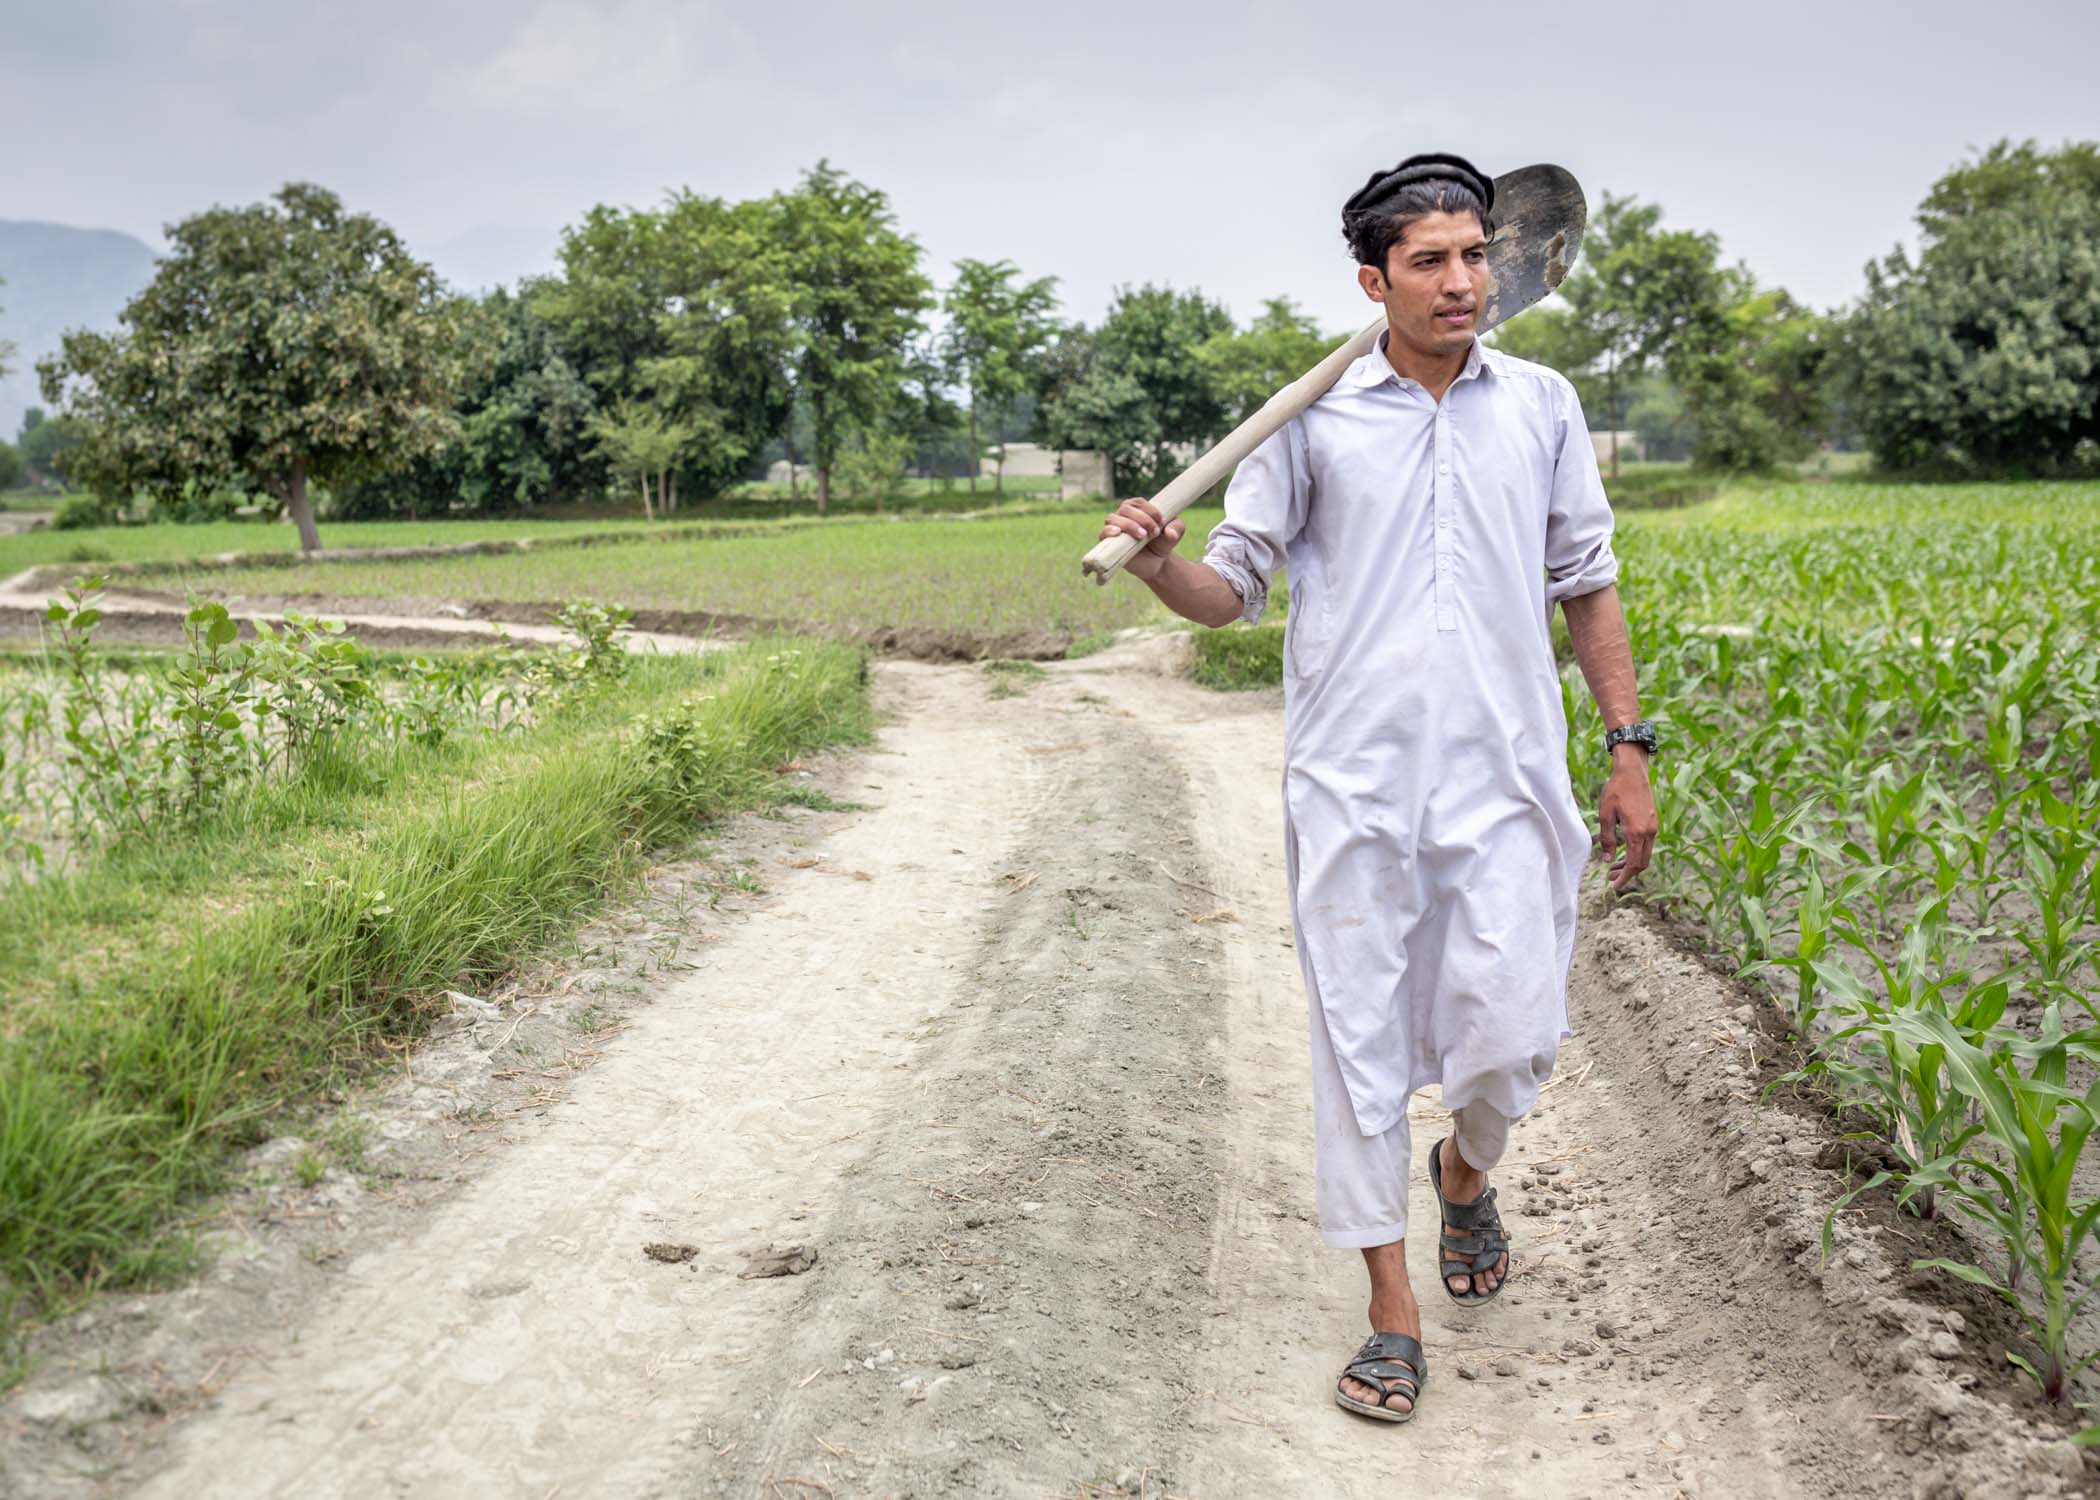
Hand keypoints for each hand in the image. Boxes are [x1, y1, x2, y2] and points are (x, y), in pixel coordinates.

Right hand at [1099, 498, 1185, 581]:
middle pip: (1125, 509)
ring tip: (1143, 536)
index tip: (1162, 521)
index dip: (1149, 510)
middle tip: (1155, 532)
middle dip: (1142, 519)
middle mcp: (1123, 516)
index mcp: (1137, 509)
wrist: (1157, 563)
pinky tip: (1118, 533)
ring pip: (1112, 518)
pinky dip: (1108, 531)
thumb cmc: (1163, 542)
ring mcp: (1115, 529)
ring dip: (1128, 525)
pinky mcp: (1109, 544)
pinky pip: (1102, 533)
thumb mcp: (1176, 533)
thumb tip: (1170, 533)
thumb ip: (1177, 528)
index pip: (1138, 502)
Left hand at [1598, 750, 1657, 891]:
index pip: (1634, 864)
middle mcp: (1649, 832)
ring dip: (1632, 864)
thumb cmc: (1616, 791)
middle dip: (1628, 874)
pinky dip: (1636, 853)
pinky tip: (1623, 852)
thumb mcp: (1605, 815)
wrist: (1632, 772)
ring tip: (1614, 866)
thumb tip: (1608, 860)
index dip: (1625, 878)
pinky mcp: (1652, 822)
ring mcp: (1653, 827)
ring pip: (1645, 854)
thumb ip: (1607, 839)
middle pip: (1642, 863)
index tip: (1615, 886)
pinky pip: (1647, 845)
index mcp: (1636, 832)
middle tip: (1610, 877)